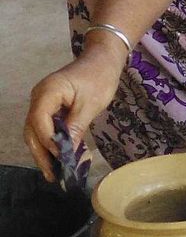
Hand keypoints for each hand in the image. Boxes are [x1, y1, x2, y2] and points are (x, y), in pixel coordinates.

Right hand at [24, 47, 124, 179]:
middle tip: (53, 176)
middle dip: (42, 154)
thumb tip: (67, 153)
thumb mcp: (90, 104)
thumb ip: (76, 128)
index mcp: (47, 92)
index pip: (39, 122)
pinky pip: (46, 128)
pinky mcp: (50, 108)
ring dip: (46, 152)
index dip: (48, 142)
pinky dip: (52, 143)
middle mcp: (39, 98)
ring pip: (37, 132)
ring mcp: (42, 103)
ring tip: (56, 172)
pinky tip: (62, 158)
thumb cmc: (99, 77)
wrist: (102, 60)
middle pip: (32, 130)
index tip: (61, 159)